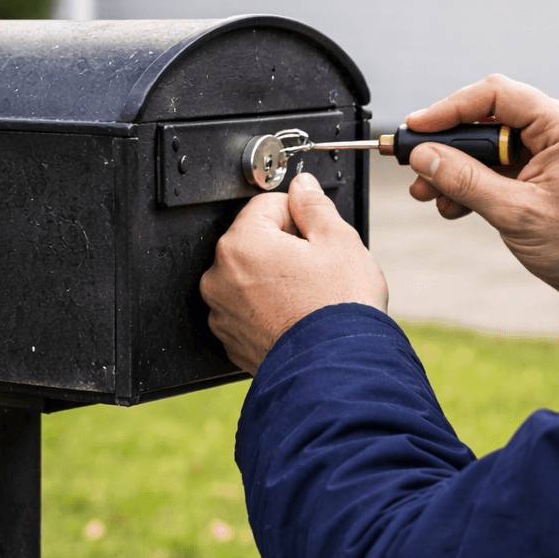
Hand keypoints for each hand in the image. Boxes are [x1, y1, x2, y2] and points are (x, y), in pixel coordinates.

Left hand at [200, 173, 387, 373]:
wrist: (338, 370)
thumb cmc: (339, 309)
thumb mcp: (338, 241)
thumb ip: (313, 205)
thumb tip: (301, 187)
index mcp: (241, 245)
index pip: (266, 204)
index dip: (298, 213)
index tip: (316, 233)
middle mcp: (220, 278)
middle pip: (255, 241)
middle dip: (285, 247)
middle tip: (317, 268)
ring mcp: (223, 313)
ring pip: (251, 277)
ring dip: (275, 278)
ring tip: (309, 296)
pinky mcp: (231, 340)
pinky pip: (249, 309)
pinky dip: (269, 308)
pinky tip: (297, 315)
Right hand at [406, 74, 558, 305]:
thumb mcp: (516, 213)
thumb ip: (466, 181)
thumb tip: (424, 157)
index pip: (495, 95)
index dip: (449, 108)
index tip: (416, 128)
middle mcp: (556, 129)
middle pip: (486, 119)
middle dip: (447, 146)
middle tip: (415, 168)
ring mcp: (548, 151)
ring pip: (486, 146)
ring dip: (454, 168)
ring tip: (428, 194)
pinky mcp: (540, 173)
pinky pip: (496, 167)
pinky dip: (471, 183)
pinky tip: (452, 205)